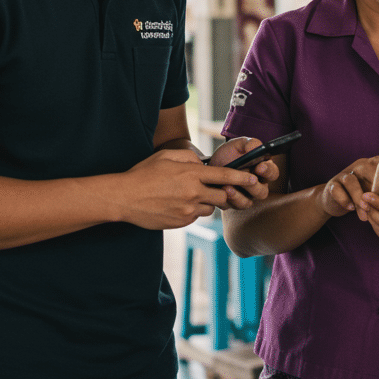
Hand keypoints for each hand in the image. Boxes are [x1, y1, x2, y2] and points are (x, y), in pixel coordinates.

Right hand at [120, 148, 258, 228]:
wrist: (124, 198)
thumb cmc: (144, 174)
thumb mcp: (166, 157)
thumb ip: (189, 159)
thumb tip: (203, 165)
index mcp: (191, 174)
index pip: (225, 176)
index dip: (242, 177)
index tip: (254, 178)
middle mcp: (193, 192)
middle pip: (223, 196)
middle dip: (225, 193)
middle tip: (217, 188)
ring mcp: (188, 210)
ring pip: (210, 207)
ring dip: (206, 202)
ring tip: (187, 195)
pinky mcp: (182, 222)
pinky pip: (196, 216)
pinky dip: (192, 210)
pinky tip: (176, 204)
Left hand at [207, 137, 277, 208]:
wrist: (211, 165)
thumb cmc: (229, 154)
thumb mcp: (238, 144)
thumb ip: (249, 143)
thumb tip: (256, 147)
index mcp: (263, 169)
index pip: (273, 173)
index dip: (268, 171)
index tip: (260, 166)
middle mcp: (257, 185)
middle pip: (262, 192)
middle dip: (254, 186)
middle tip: (248, 179)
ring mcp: (245, 196)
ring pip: (249, 202)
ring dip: (239, 195)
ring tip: (228, 185)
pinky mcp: (233, 202)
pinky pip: (235, 206)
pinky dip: (230, 199)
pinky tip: (223, 190)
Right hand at [318, 156, 378, 218]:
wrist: (335, 200)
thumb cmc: (362, 195)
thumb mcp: (375, 192)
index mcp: (373, 165)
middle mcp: (359, 167)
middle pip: (367, 167)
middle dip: (376, 181)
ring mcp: (344, 175)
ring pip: (351, 181)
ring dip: (358, 196)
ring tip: (366, 211)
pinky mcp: (332, 186)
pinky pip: (337, 191)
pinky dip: (344, 200)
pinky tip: (351, 209)